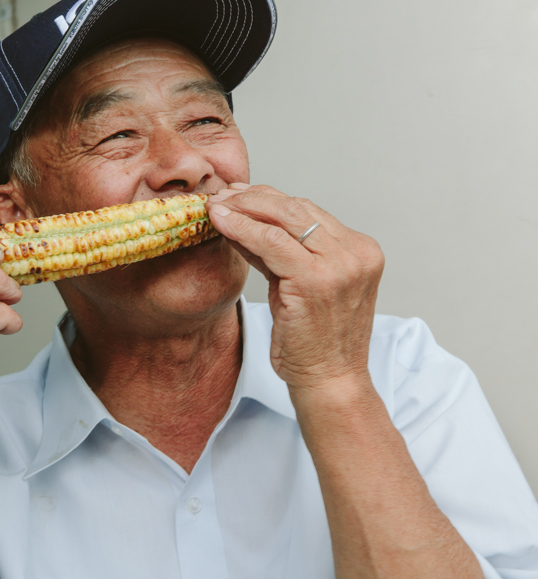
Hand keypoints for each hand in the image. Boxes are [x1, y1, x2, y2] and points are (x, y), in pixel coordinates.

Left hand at [207, 185, 383, 395]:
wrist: (330, 383)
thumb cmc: (315, 342)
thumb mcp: (301, 285)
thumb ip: (281, 253)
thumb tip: (243, 219)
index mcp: (361, 251)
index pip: (309, 211)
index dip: (270, 199)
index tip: (240, 195)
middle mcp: (356, 253)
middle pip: (297, 207)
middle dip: (255, 197)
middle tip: (223, 195)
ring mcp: (340, 265)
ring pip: (283, 218)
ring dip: (244, 208)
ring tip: (217, 206)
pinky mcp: (315, 280)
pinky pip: (271, 242)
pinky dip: (242, 228)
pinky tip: (220, 222)